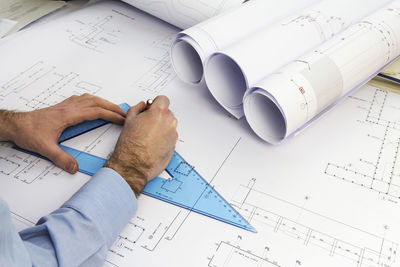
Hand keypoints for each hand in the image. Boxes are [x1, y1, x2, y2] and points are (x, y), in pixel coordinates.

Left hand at [5, 94, 125, 173]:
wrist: (16, 124)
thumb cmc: (28, 132)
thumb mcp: (45, 148)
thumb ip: (61, 159)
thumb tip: (74, 167)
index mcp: (69, 115)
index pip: (96, 112)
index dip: (111, 115)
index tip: (122, 119)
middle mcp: (69, 108)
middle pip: (97, 102)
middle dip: (113, 107)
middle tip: (124, 113)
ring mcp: (65, 105)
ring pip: (90, 98)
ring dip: (104, 102)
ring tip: (113, 108)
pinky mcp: (62, 107)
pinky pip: (82, 99)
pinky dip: (92, 100)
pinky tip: (93, 104)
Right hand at [104, 95, 177, 196]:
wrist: (133, 164)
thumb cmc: (130, 144)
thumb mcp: (129, 120)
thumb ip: (138, 108)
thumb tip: (142, 106)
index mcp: (159, 113)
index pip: (163, 99)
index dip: (156, 103)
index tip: (151, 107)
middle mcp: (169, 122)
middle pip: (167, 113)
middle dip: (158, 116)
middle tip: (146, 124)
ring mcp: (173, 134)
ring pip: (169, 125)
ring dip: (161, 128)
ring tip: (147, 136)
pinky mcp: (174, 145)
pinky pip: (170, 137)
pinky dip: (163, 139)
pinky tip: (152, 144)